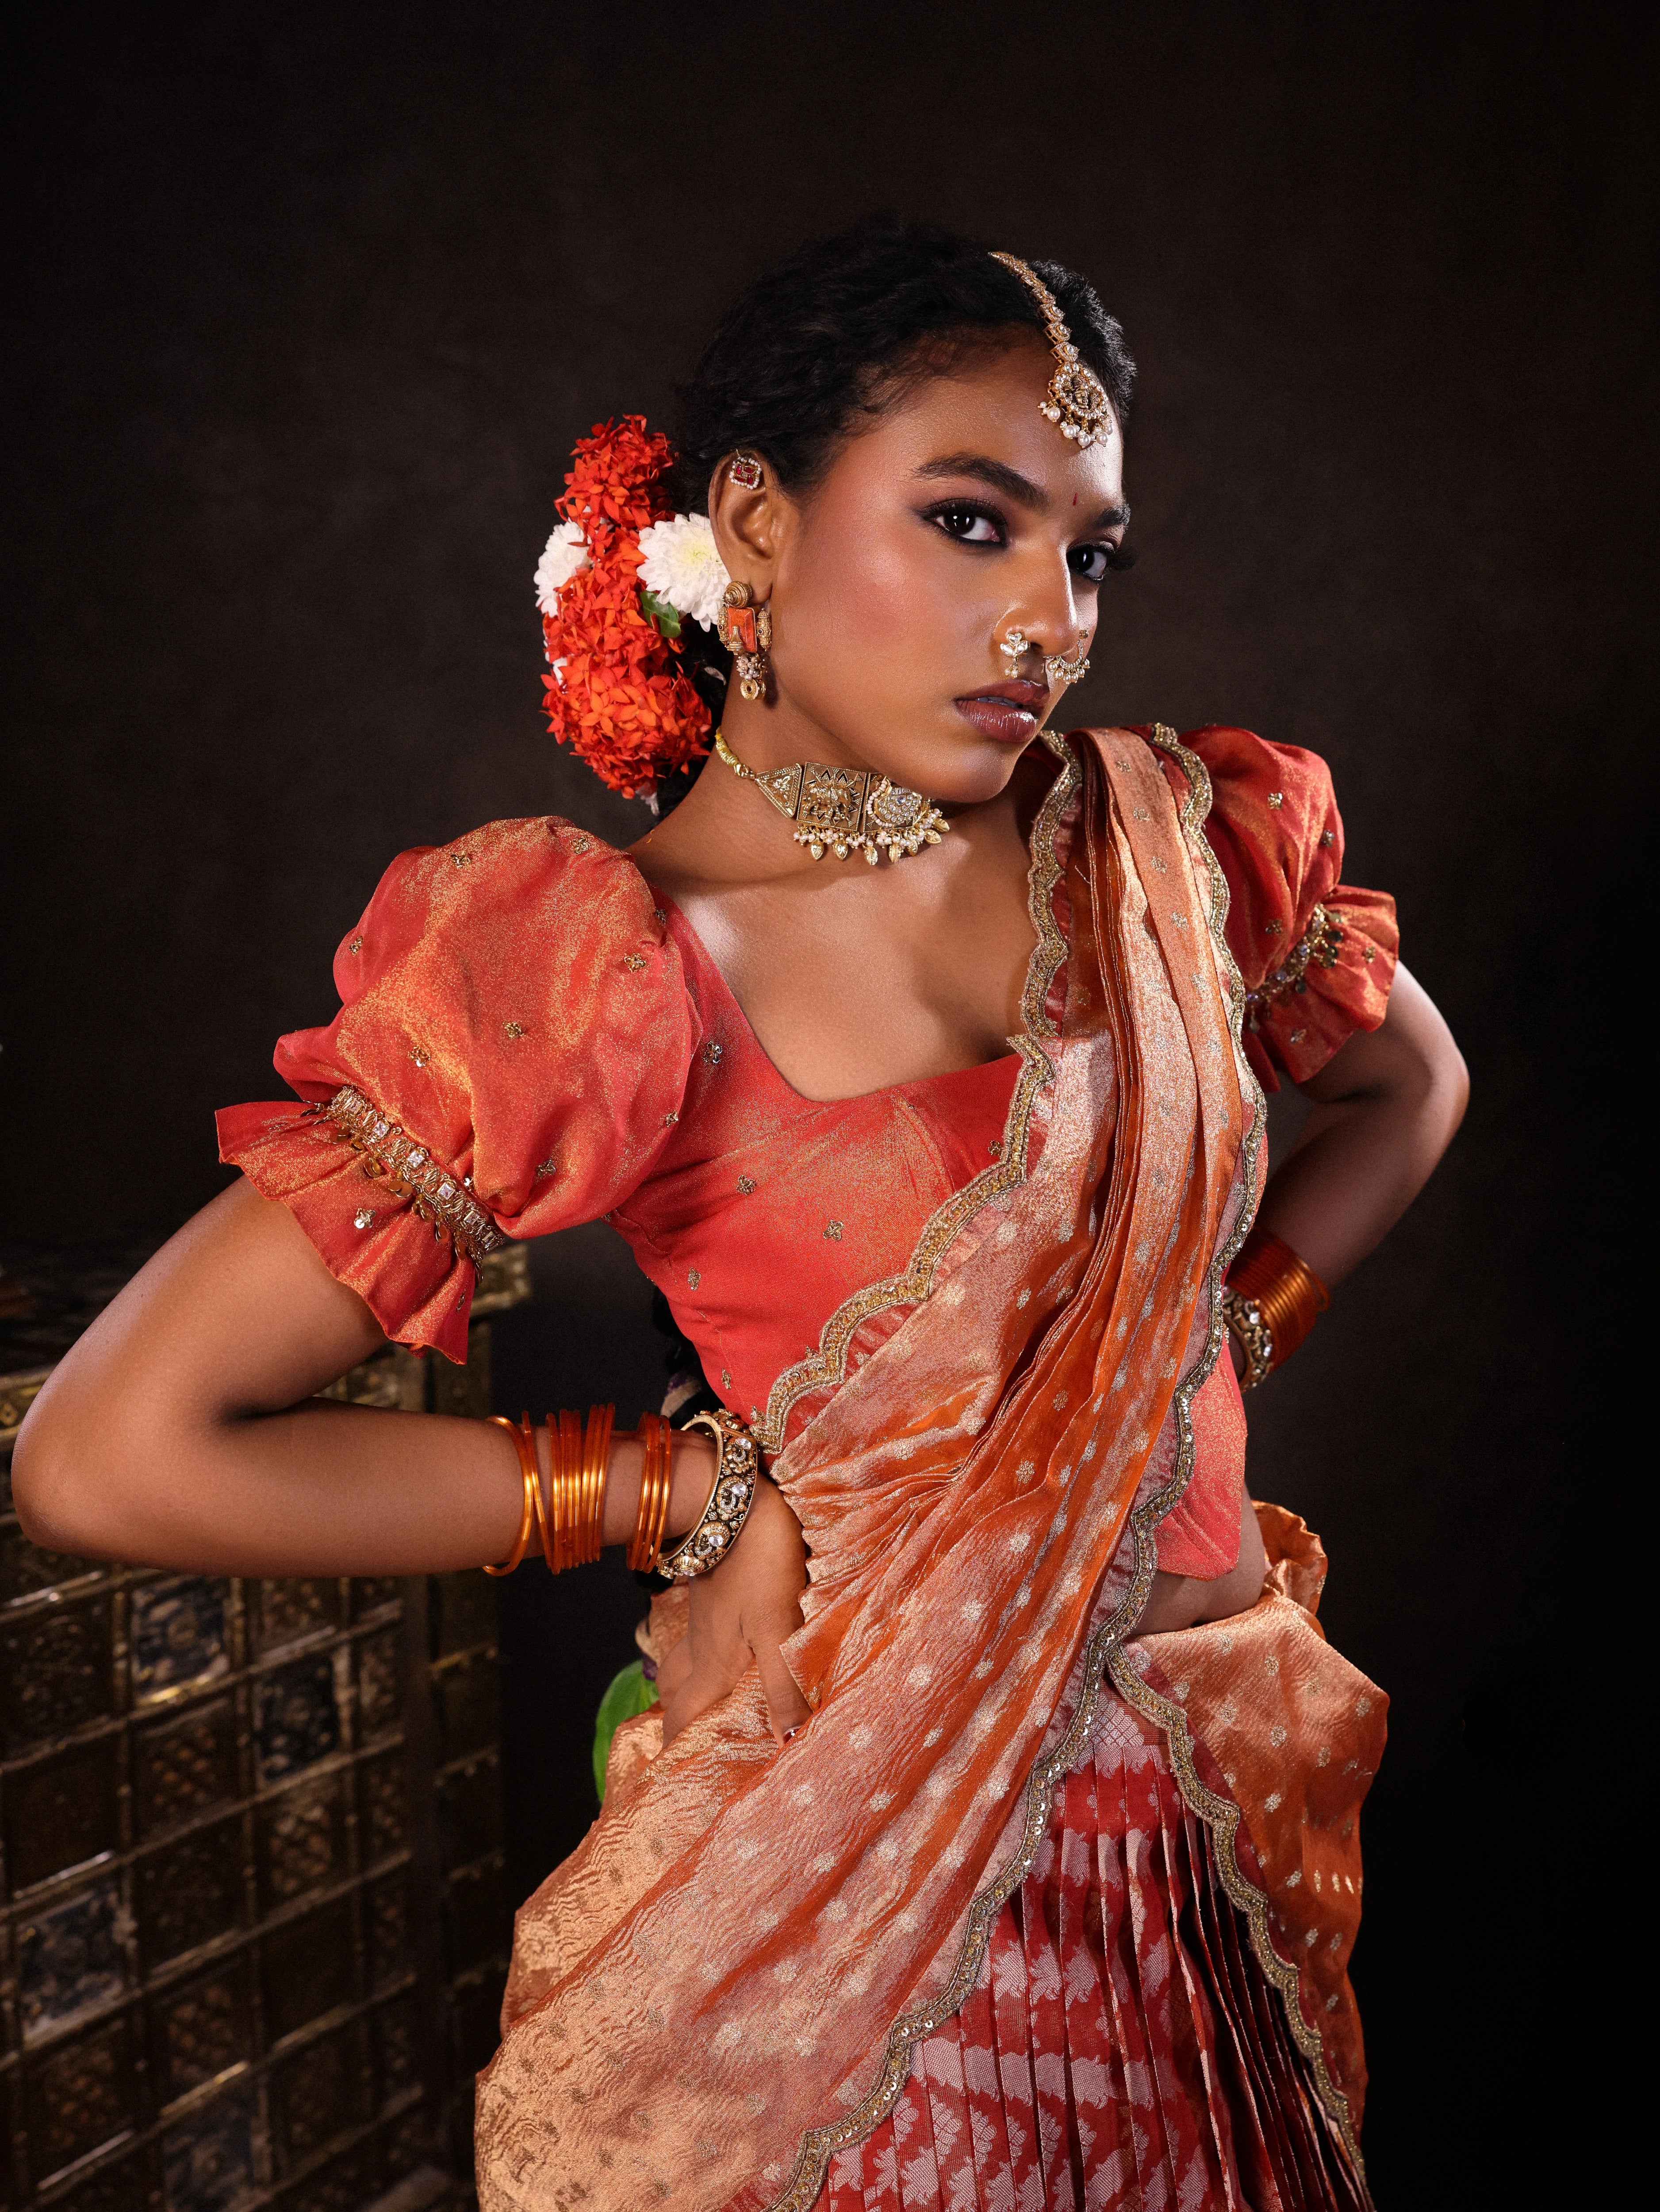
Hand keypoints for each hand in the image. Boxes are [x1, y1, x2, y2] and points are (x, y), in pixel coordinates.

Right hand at [656, 1478, 810, 1746]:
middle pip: (674, 1699)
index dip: (678, 1754)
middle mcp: (700, 1649)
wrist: (732, 1499)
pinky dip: (697, 1654)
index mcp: (714, 1667)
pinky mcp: (707, 1593)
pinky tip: (717, 1649)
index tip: (676, 1784)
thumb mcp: (778, 1627)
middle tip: (691, 1750)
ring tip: (699, 1706)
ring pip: (677, 1665)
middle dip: (677, 1727)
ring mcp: (700, 1619)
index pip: (684, 1723)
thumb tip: (788, 1746)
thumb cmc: (759, 1565)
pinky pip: (694, 1636)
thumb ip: (782, 1685)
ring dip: (682, 1689)